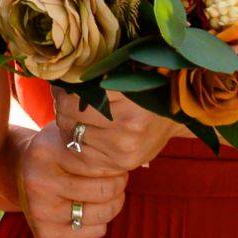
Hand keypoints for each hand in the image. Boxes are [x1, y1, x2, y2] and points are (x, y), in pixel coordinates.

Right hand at [13, 116, 131, 237]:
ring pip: (102, 215)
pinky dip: (99, 225)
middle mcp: (38, 182)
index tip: (109, 158)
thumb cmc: (59, 149)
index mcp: (45, 152)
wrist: (19, 168)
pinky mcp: (43, 231)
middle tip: (110, 176)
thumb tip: (141, 142)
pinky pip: (94, 233)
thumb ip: (97, 138)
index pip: (102, 163)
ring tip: (100, 192)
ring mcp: (38, 209)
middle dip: (117, 184)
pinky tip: (85, 209)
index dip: (115, 162)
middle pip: (106, 190)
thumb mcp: (71, 132)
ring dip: (111, 204)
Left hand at [50, 85, 176, 176]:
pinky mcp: (121, 164)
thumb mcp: (126, 77)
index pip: (77, 94)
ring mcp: (125, 148)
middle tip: (67, 99)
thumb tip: (63, 73)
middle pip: (69, 113)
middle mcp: (129, 126)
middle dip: (63, 105)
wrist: (174, 119)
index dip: (67, 89)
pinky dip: (75, 142)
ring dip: (68, 123)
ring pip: (72, 133)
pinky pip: (79, 153)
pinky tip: (84, 132)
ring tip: (77, 115)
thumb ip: (98, 74)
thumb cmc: (144, 93)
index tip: (68, 85)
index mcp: (131, 98)